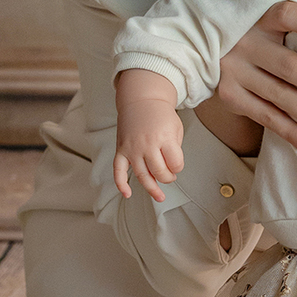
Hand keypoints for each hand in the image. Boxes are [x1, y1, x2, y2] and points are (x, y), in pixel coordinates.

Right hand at [114, 71, 184, 202]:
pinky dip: (121, 184)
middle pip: (159, 172)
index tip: (177, 164)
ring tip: (160, 196)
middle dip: (168, 178)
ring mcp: (132, 148)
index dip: (178, 167)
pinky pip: (118, 171)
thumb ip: (174, 149)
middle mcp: (147, 144)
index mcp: (164, 137)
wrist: (141, 100)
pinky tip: (127, 194)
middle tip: (170, 175)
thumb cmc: (161, 115)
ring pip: (142, 176)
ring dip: (152, 188)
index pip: (175, 164)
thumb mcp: (176, 128)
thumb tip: (169, 170)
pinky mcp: (121, 149)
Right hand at [212, 1, 296, 155]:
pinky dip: (290, 132)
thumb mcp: (273, 26)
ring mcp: (235, 70)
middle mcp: (246, 42)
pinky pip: (265, 116)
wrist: (208, 50)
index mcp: (261, 18)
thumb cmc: (261, 38)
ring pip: (277, 94)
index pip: (290, 16)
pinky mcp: (230, 95)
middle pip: (288, 64)